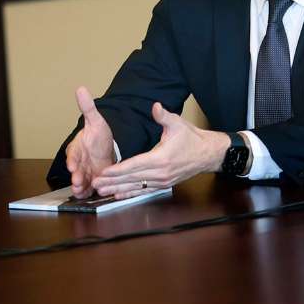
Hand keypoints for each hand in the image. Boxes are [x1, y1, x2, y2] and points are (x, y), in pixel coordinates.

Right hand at [65, 86, 116, 198]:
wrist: (107, 148)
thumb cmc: (98, 135)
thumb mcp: (96, 120)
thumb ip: (88, 107)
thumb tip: (81, 89)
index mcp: (77, 147)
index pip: (72, 153)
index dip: (72, 159)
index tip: (72, 164)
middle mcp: (78, 161)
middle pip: (75, 169)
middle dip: (76, 176)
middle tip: (77, 181)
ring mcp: (85, 172)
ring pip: (80, 180)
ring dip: (80, 186)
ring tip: (81, 192)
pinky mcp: (91, 180)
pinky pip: (89, 187)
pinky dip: (89, 191)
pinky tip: (91, 195)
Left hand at [92, 102, 229, 198]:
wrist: (207, 154)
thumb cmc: (191, 138)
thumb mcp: (178, 123)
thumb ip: (164, 116)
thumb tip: (155, 107)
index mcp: (161, 158)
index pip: (135, 165)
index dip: (118, 169)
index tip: (104, 172)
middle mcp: (160, 173)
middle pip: (132, 178)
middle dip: (112, 181)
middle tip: (95, 183)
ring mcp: (162, 181)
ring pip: (136, 187)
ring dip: (118, 189)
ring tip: (101, 191)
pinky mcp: (163, 185)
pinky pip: (143, 191)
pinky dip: (130, 193)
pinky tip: (118, 196)